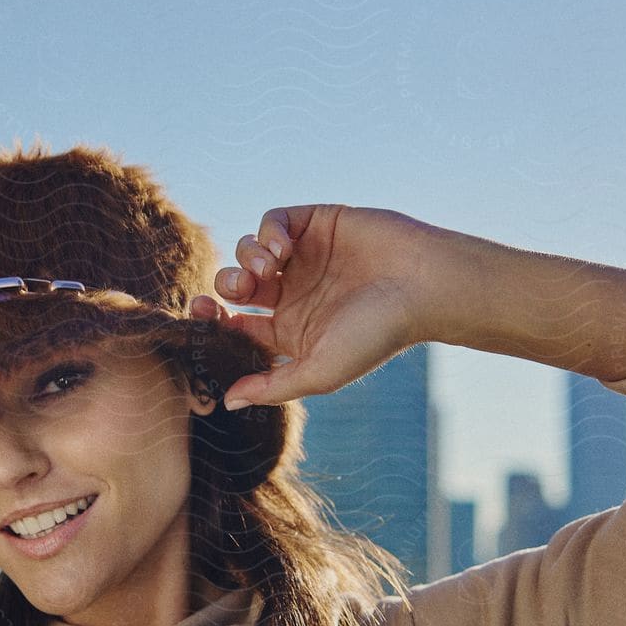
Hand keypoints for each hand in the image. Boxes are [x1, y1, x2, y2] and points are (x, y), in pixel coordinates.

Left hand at [188, 205, 428, 409]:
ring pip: (249, 251)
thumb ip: (272, 387)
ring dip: (247, 256)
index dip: (213, 319)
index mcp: (291, 331)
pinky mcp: (318, 224)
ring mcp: (305, 257)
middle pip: (236, 286)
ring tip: (270, 266)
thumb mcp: (320, 372)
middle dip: (226, 284)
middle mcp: (294, 294)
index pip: (236, 324)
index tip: (203, 313)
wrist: (422, 285)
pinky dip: (268, 231)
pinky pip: (274, 221)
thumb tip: (227, 403)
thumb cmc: (377, 334)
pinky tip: (282, 247)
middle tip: (237, 288)